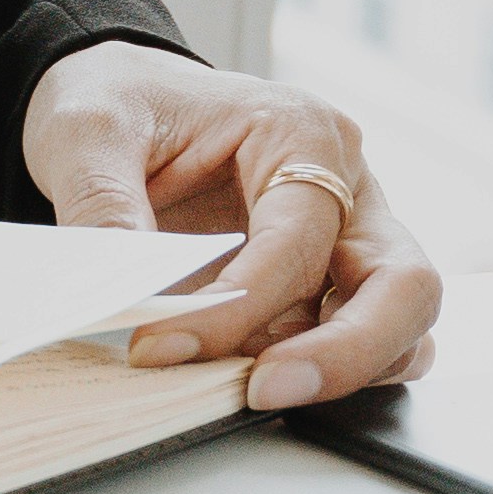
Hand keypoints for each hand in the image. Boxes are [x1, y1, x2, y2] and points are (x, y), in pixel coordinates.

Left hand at [17, 40, 439, 408]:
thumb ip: (103, 207)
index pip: (299, 239)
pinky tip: (252, 380)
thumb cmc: (120, 103)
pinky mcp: (332, 286)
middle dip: (346, 352)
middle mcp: (349, 186)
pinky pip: (370, 345)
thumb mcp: (88, 132)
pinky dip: (331, 376)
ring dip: (344, 372)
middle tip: (262, 390)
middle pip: (404, 284)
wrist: (122, 105)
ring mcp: (351, 240)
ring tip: (250, 391)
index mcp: (302, 131)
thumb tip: (122, 297)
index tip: (160, 346)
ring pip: (404, 325)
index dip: (236, 307)